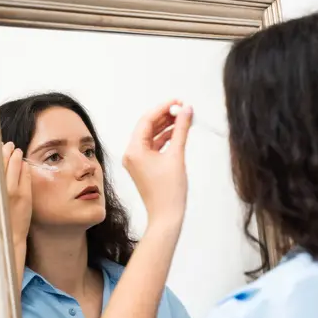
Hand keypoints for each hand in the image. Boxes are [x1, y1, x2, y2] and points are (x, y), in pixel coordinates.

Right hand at [2, 142, 31, 244]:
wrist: (9, 238)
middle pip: (2, 164)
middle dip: (5, 152)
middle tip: (7, 145)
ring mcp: (13, 192)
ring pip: (15, 168)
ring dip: (16, 157)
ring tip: (16, 151)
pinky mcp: (25, 196)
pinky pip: (26, 177)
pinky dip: (24, 168)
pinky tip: (24, 164)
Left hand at [123, 100, 192, 226]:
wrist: (166, 216)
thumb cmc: (169, 191)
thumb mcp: (177, 155)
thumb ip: (181, 129)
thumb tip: (186, 110)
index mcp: (134, 150)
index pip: (146, 120)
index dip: (163, 108)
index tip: (178, 102)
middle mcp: (131, 154)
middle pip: (147, 127)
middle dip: (165, 116)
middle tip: (182, 108)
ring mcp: (136, 161)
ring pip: (151, 136)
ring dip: (166, 127)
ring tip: (183, 118)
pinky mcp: (143, 167)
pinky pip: (153, 147)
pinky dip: (164, 139)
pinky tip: (177, 133)